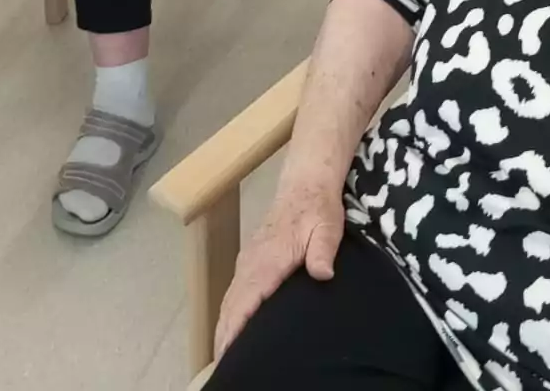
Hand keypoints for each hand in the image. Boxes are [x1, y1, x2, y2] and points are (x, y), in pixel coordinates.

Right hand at [214, 183, 344, 359]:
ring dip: (224, 325)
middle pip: (232, 304)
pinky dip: (229, 311)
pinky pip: (234, 290)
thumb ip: (323, 250)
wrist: (305, 184)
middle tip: (221, 364)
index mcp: (269, 258)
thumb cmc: (318, 208)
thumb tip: (322, 274)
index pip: (247, 298)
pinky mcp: (250, 259)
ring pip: (230, 298)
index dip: (237, 325)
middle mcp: (253, 262)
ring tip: (222, 355)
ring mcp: (249, 260)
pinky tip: (230, 326)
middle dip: (225, 334)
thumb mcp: (328, 227)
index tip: (228, 350)